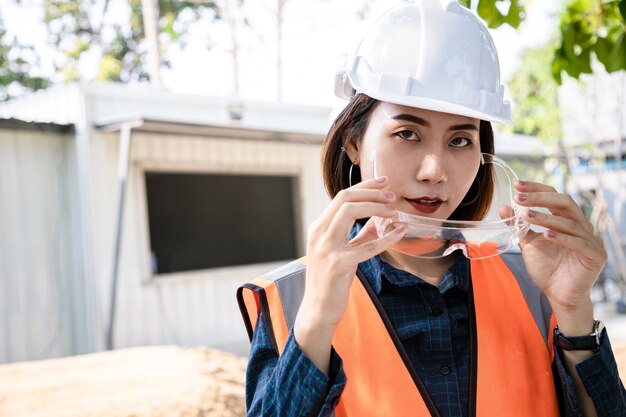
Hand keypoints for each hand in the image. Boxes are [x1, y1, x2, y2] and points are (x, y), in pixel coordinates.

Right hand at [298, 176, 404, 329]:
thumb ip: (359, 235)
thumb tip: (379, 219)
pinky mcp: (339, 264)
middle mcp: (319, 233)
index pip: (341, 197)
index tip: (383, 182)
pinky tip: (400, 231)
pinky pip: (367, 245)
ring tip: (394, 211)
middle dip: (371, 192)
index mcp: (318, 228)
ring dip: (376, 207)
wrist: (317, 310)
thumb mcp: (341, 252)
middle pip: (345, 198)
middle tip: (391, 195)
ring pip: (350, 211)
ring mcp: (327, 248)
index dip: (365, 186)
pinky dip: (387, 236)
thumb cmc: (330, 281)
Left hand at [510, 181, 606, 311]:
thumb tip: (504, 207)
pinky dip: (562, 238)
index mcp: (567, 219)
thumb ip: (518, 226)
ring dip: (546, 218)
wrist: (558, 295)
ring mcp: (591, 240)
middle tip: (518, 197)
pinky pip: (579, 243)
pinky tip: (546, 235)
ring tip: (526, 215)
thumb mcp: (528, 244)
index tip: (517, 185)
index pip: (554, 196)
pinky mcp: (596, 255)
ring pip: (570, 222)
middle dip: (540, 198)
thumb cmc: (547, 268)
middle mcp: (582, 226)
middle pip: (564, 202)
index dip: (536, 189)